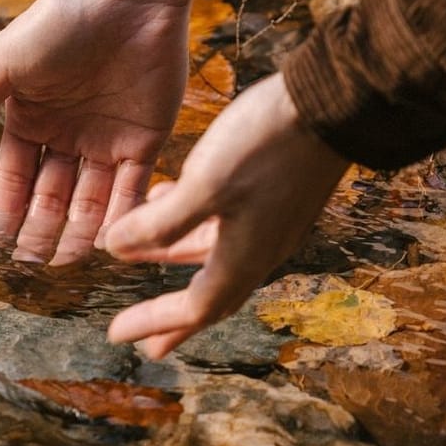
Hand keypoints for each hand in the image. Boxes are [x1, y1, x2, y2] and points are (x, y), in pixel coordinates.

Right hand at [0, 0, 212, 263]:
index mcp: (32, 116)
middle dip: (41, 228)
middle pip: (53, 193)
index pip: (15, 173)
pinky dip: (122, 215)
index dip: (7, 206)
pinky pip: (132, 187)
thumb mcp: (9, 60)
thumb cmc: (63, 20)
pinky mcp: (147, 138)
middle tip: (32, 261)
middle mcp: (68, 133)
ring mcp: (108, 138)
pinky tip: (108, 242)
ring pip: (92, 198)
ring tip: (66, 261)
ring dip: (80, 231)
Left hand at [102, 73, 350, 358]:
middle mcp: (260, 249)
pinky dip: (189, 222)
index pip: (194, 307)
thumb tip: (113, 250)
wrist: (332, 103)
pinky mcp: (273, 193)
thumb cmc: (266, 145)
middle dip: (174, 316)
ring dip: (173, 259)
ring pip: (212, 253)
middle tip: (148, 342)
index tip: (116, 334)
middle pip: (210, 293)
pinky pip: (223, 224)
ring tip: (139, 256)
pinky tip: (167, 195)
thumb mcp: (204, 185)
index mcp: (244, 257)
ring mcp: (269, 220)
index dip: (153, 321)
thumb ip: (159, 223)